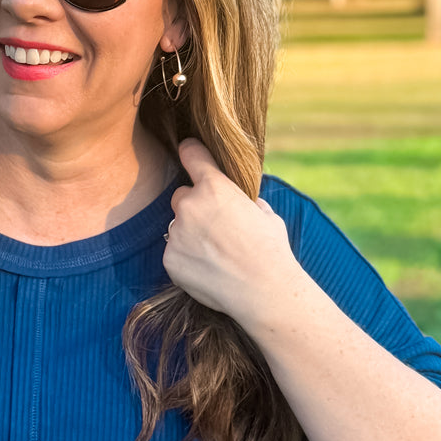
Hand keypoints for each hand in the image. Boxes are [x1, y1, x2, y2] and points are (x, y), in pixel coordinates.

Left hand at [163, 139, 298, 324]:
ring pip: (178, 227)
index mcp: (214, 186)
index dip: (190, 151)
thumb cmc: (271, 250)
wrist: (264, 290)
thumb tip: (242, 201)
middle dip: (194, 207)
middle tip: (216, 227)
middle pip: (181, 197)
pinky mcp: (170, 259)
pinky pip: (174, 252)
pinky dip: (186, 259)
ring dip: (190, 235)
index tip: (188, 149)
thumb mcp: (265, 213)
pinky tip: (208, 269)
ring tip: (217, 254)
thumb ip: (245, 201)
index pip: (191, 154)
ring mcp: (176, 233)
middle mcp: (190, 205)